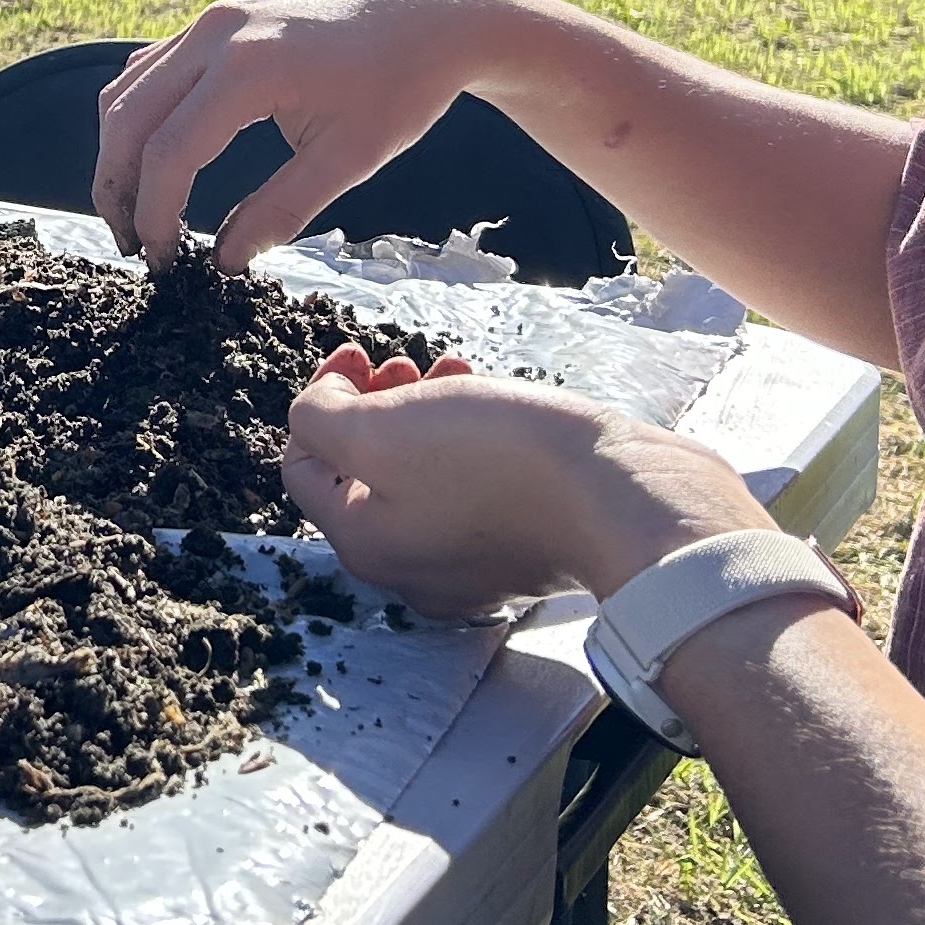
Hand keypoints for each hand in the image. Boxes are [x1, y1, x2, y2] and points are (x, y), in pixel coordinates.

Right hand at [94, 0, 529, 268]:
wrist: (429, 15)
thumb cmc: (401, 86)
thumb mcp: (350, 159)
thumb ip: (281, 210)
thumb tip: (224, 261)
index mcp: (249, 68)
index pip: (170, 151)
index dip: (156, 214)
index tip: (165, 262)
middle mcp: (214, 34)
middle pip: (128, 119)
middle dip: (118, 188)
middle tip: (135, 248)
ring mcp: (209, 22)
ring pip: (127, 92)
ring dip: (120, 154)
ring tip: (136, 211)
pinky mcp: (214, 22)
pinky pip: (149, 71)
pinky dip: (137, 119)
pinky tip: (153, 160)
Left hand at [279, 340, 771, 615]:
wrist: (622, 498)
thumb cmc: (498, 462)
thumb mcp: (381, 428)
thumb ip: (322, 419)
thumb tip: (315, 411)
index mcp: (365, 546)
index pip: (302, 470)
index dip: (317, 401)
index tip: (355, 354)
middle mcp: (412, 571)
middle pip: (362, 475)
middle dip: (372, 405)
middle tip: (398, 362)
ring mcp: (471, 566)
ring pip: (421, 476)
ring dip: (423, 412)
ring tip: (451, 367)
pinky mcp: (524, 550)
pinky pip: (475, 489)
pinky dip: (471, 439)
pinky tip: (495, 399)